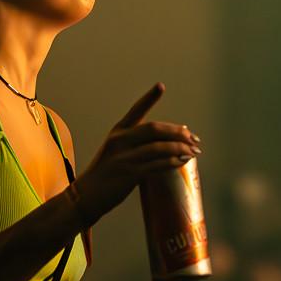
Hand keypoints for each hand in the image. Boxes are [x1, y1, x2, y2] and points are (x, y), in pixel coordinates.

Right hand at [71, 83, 200, 223]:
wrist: (87, 195)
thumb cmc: (106, 173)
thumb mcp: (117, 151)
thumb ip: (136, 144)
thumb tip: (169, 140)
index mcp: (118, 132)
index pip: (136, 110)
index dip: (149, 98)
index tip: (161, 86)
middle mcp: (120, 141)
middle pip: (154, 129)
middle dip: (178, 133)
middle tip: (193, 139)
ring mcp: (124, 157)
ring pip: (159, 147)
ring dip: (180, 149)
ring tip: (193, 152)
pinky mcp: (129, 174)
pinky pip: (157, 165)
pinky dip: (173, 162)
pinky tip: (182, 162)